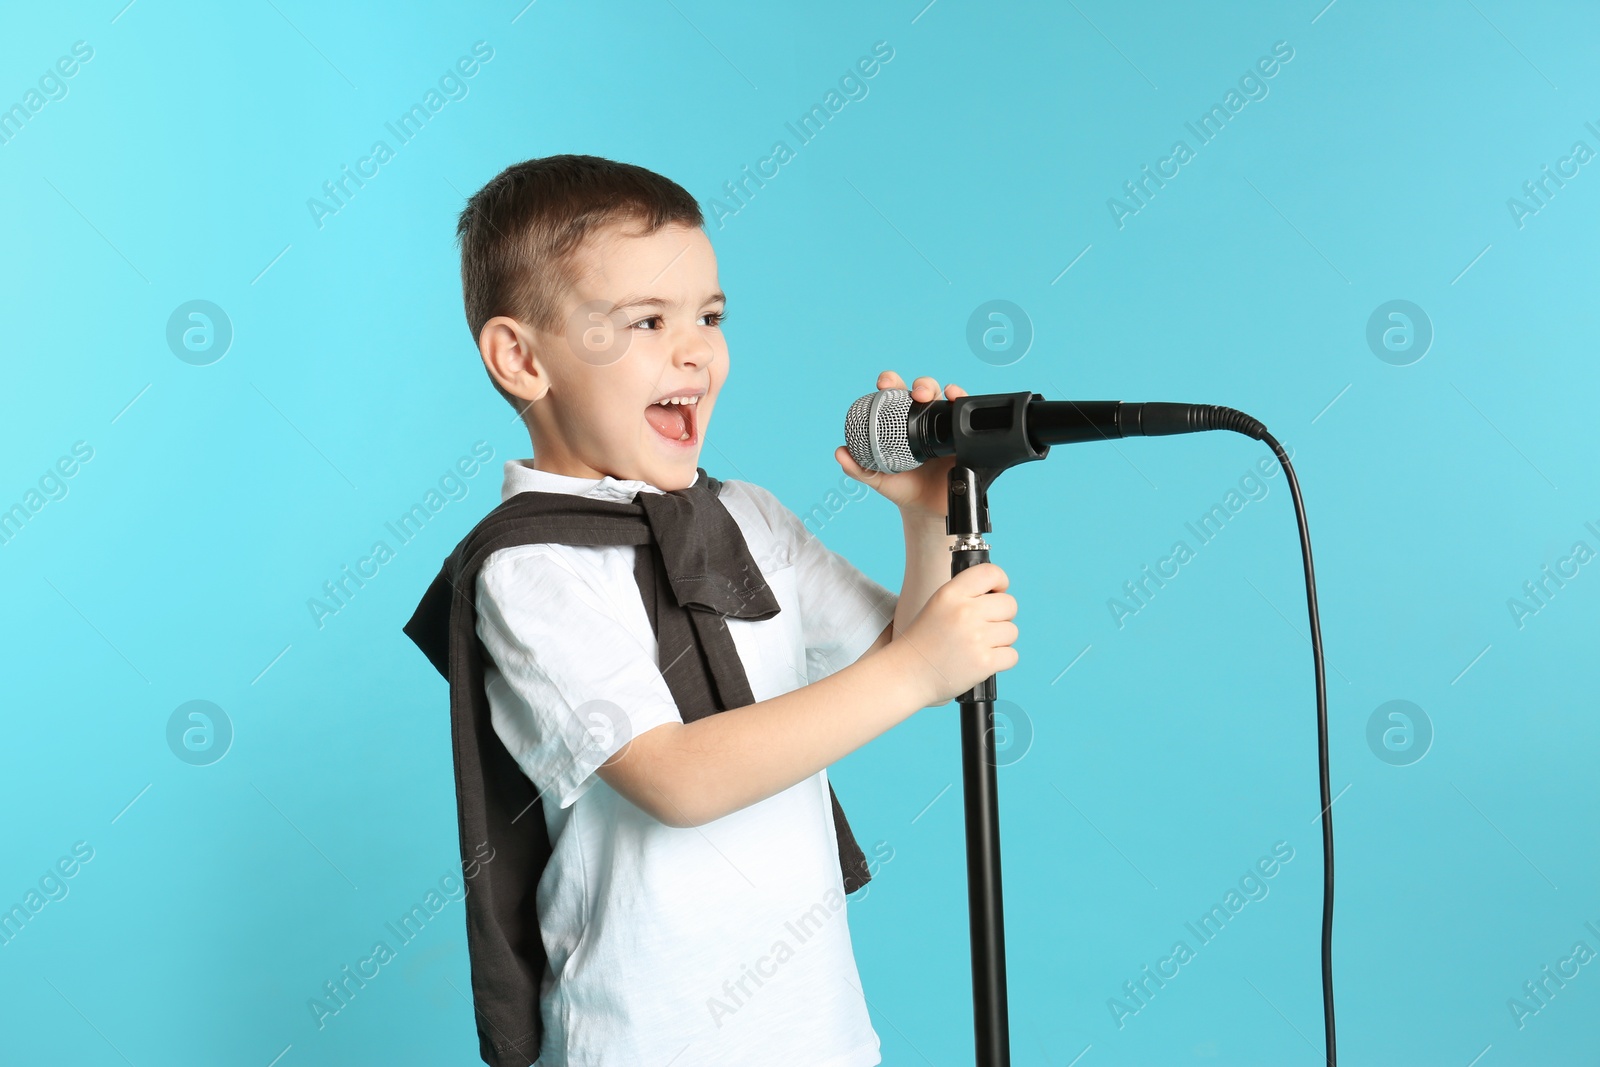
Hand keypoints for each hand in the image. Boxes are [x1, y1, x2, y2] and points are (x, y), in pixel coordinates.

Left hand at [835, 371, 968, 522]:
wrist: (926, 508)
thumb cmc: (901, 486)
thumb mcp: (877, 478)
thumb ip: (858, 467)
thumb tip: (840, 453)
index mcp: (900, 421)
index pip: (896, 393)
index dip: (891, 382)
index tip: (883, 385)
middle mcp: (923, 419)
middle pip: (923, 390)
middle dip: (920, 384)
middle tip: (916, 394)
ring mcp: (943, 425)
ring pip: (943, 397)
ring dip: (940, 389)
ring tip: (930, 397)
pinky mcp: (961, 435)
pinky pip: (961, 415)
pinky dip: (960, 399)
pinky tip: (955, 400)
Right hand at [894, 562, 1017, 706]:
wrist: (908, 674)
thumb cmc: (925, 641)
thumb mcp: (938, 605)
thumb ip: (966, 595)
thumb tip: (1000, 593)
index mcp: (951, 594)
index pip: (991, 573)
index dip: (1000, 582)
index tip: (997, 592)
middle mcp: (964, 612)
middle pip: (1009, 604)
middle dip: (1001, 617)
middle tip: (983, 628)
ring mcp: (976, 638)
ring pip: (1012, 631)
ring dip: (1000, 640)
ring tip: (977, 646)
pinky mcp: (984, 662)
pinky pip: (1012, 655)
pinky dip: (1001, 660)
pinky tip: (982, 661)